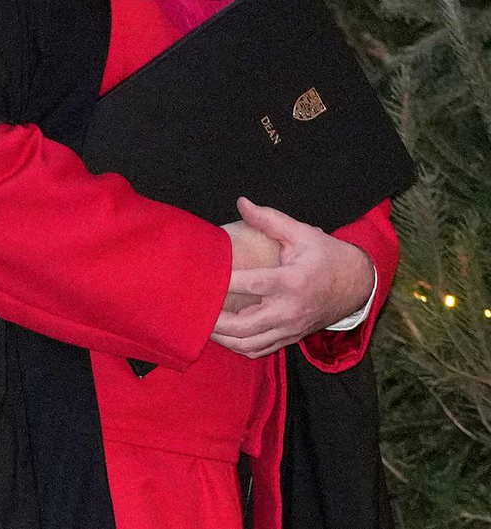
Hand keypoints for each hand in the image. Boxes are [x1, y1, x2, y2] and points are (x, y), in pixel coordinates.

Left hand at [211, 197, 374, 357]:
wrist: (357, 284)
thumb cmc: (326, 255)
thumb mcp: (301, 232)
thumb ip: (268, 219)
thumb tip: (241, 202)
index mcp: (291, 281)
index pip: (252, 285)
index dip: (226, 282)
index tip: (202, 277)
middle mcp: (290, 310)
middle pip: (246, 325)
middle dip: (217, 321)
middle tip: (193, 309)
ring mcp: (291, 328)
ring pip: (251, 344)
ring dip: (225, 339)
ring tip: (203, 325)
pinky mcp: (292, 337)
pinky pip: (262, 350)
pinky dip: (240, 347)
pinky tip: (224, 336)